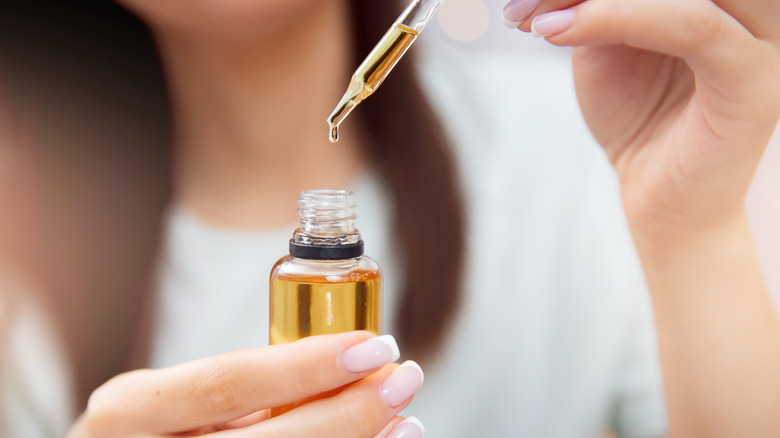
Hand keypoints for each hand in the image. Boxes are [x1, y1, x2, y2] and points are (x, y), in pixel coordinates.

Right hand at [66, 332, 423, 437]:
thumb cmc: (160, 436)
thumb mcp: (178, 403)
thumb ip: (247, 391)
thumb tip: (348, 368)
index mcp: (128, 410)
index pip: (225, 382)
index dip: (305, 366)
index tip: (373, 346)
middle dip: (346, 413)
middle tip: (403, 380)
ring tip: (403, 422)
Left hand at [505, 0, 779, 243]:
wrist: (659, 196)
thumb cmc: (636, 117)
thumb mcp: (606, 42)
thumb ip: (596, 2)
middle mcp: (751, 9)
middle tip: (521, 7)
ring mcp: (764, 38)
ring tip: (534, 21)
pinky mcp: (756, 79)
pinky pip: (694, 26)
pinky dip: (618, 18)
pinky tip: (558, 32)